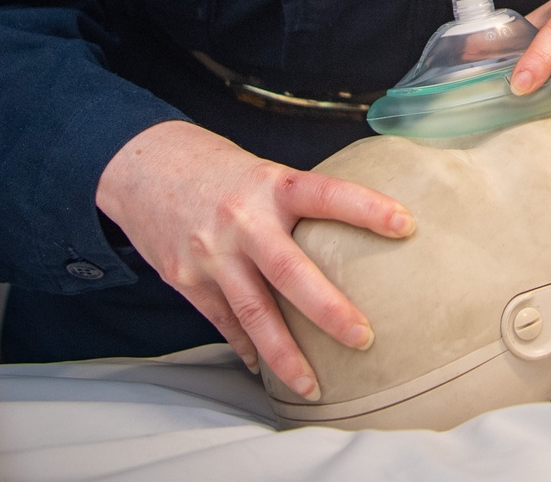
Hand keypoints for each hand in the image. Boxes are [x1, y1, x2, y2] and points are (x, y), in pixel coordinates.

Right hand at [95, 120, 414, 398]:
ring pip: (253, 312)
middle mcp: (242, 219)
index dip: (366, 208)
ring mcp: (211, 252)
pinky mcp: (187, 278)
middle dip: (328, 309)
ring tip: (314, 385)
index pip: (325, 193)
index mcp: (269, 184)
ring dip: (286, 354)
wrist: (143, 165)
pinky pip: (224, 321)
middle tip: (364, 337)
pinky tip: (264, 367)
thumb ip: (295, 204)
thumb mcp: (260, 172)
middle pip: (289, 271)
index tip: (406, 224)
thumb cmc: (218, 170)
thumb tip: (349, 238)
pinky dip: (247, 346)